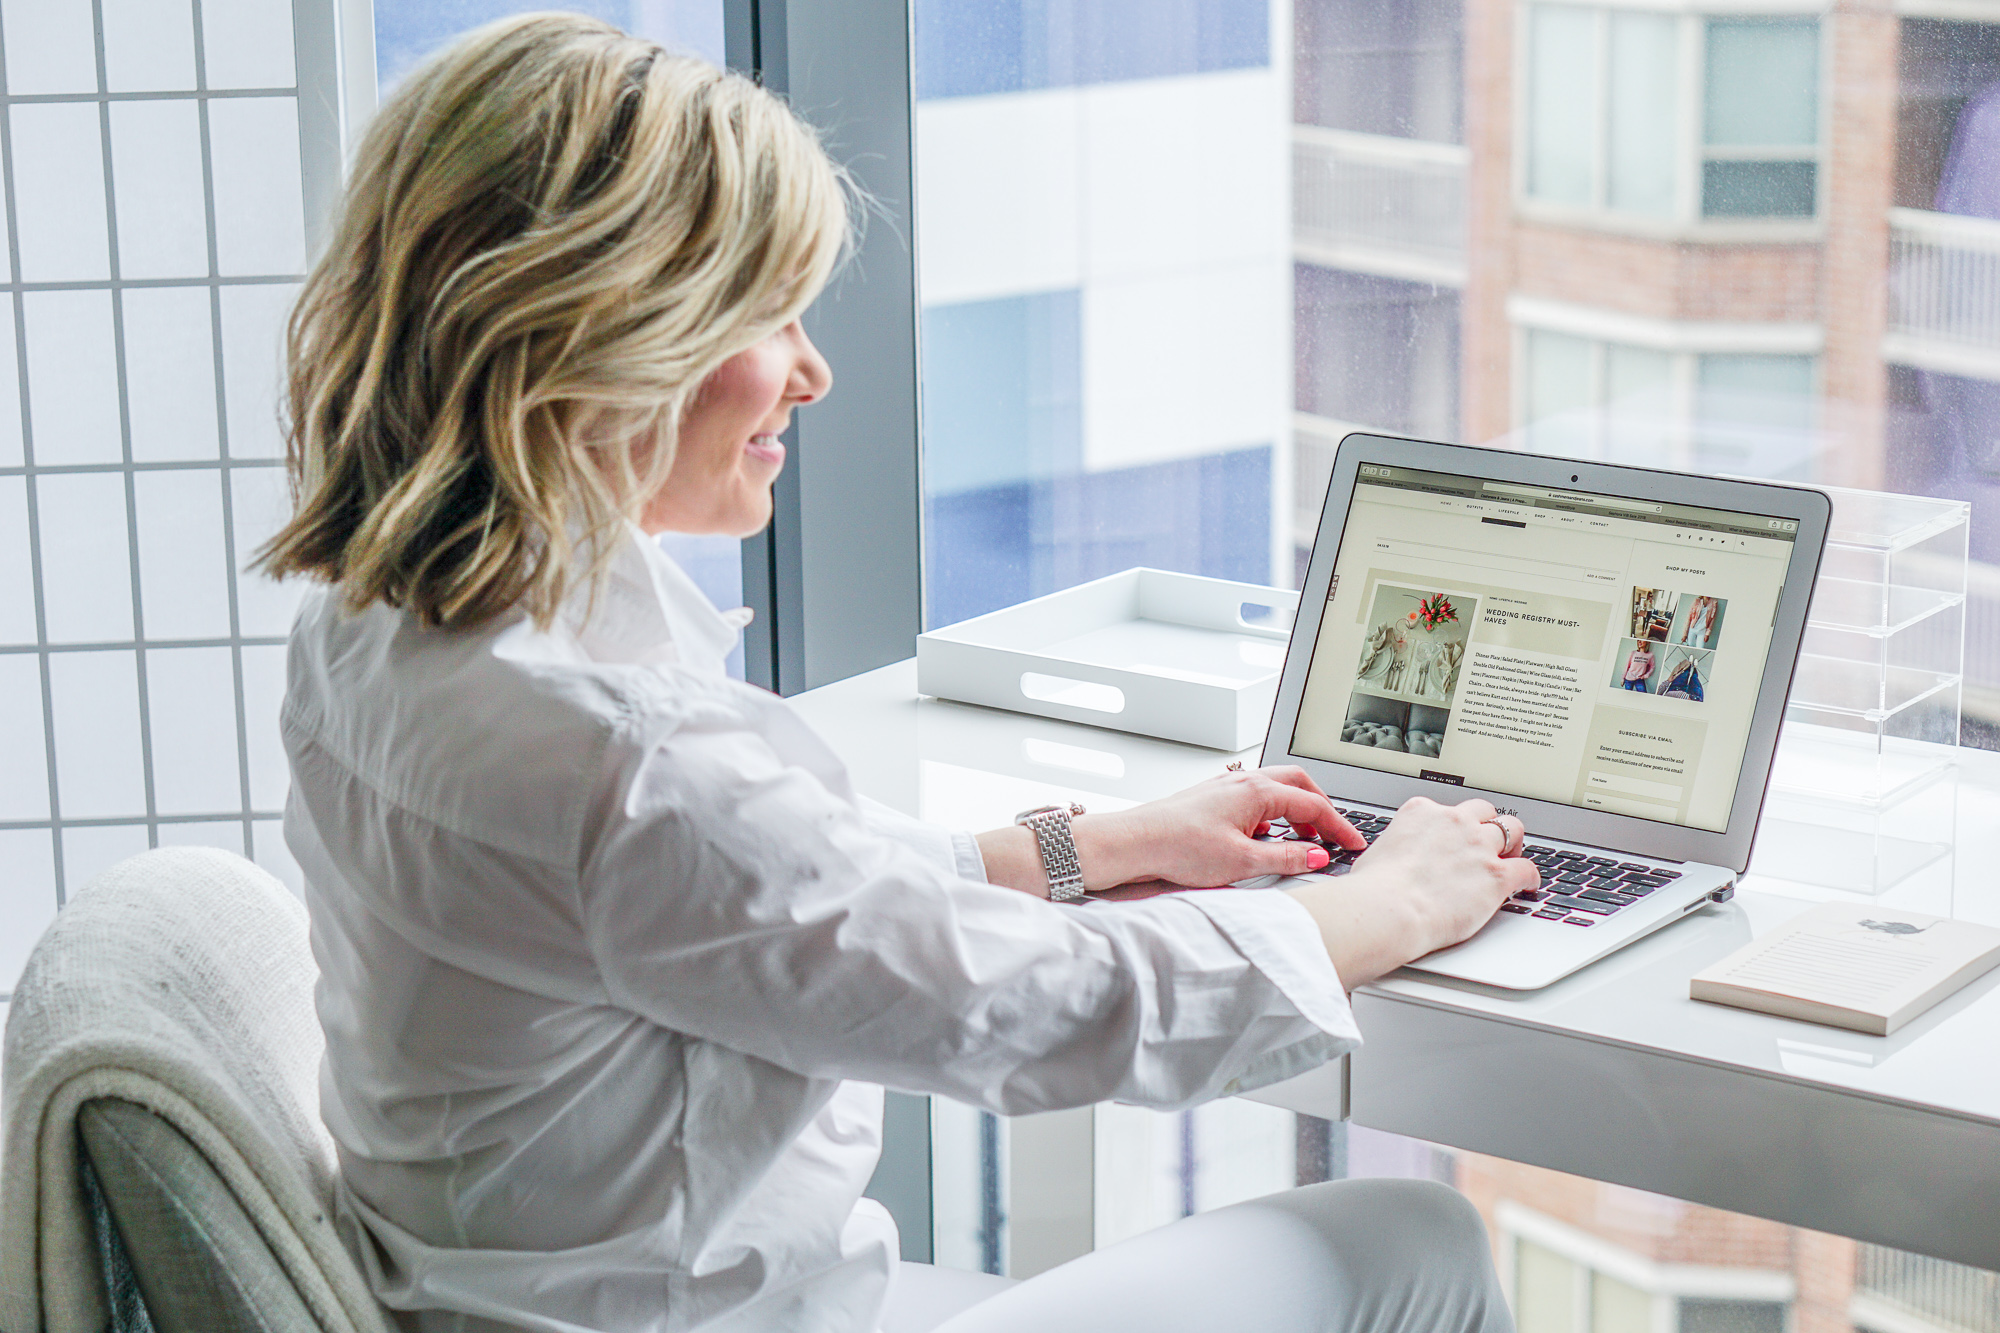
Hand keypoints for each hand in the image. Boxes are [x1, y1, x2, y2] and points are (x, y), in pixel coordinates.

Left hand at [1079, 766, 1365, 889]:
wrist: (1136, 842)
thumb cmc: (1179, 846)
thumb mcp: (1242, 861)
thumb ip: (1285, 858)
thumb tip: (1316, 856)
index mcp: (1257, 791)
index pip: (1312, 805)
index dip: (1339, 827)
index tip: (1354, 844)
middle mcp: (1244, 782)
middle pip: (1298, 784)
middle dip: (1321, 808)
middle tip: (1334, 834)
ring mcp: (1227, 788)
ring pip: (1276, 789)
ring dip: (1295, 810)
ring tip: (1302, 840)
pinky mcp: (1213, 799)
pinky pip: (1254, 798)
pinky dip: (1271, 814)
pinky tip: (1263, 839)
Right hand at [1285, 797, 1537, 987]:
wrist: (1388, 909)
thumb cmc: (1373, 889)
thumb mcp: (1376, 854)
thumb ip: (1396, 851)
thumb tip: (1392, 862)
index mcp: (1421, 813)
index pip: (1445, 808)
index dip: (1453, 825)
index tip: (1454, 836)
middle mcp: (1453, 822)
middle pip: (1484, 811)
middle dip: (1488, 825)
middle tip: (1489, 842)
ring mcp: (1477, 846)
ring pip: (1512, 830)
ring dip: (1514, 843)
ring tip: (1513, 856)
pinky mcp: (1496, 874)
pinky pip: (1527, 868)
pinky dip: (1531, 876)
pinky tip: (1529, 884)